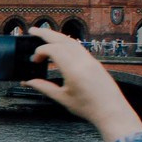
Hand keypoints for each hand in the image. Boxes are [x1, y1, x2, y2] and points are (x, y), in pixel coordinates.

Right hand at [21, 26, 141, 141]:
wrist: (112, 111)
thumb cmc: (89, 108)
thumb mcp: (62, 98)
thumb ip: (44, 87)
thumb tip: (29, 82)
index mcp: (73, 69)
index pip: (53, 50)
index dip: (40, 51)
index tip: (34, 60)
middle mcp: (83, 60)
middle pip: (62, 39)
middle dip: (46, 33)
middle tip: (33, 30)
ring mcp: (90, 59)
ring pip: (71, 41)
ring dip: (57, 36)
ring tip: (45, 35)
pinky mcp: (94, 62)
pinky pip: (79, 47)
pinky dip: (67, 43)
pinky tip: (61, 46)